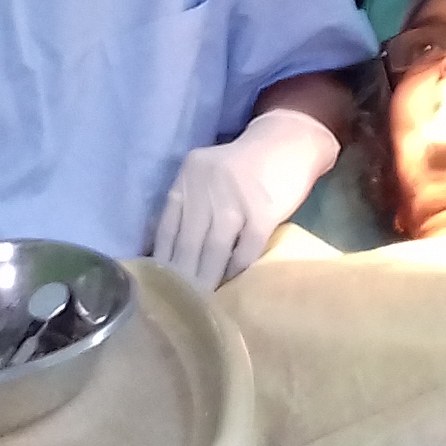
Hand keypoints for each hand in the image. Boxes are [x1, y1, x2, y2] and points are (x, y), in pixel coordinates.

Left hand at [150, 107, 341, 288]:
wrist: (289, 140)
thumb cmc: (244, 166)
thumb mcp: (206, 176)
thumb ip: (188, 206)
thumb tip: (164, 251)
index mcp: (188, 178)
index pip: (166, 227)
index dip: (161, 260)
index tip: (156, 286)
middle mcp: (207, 187)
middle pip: (188, 242)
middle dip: (181, 278)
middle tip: (176, 306)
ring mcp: (236, 200)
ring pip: (214, 250)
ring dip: (206, 280)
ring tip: (200, 305)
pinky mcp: (263, 212)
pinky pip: (246, 250)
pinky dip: (237, 270)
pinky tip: (232, 283)